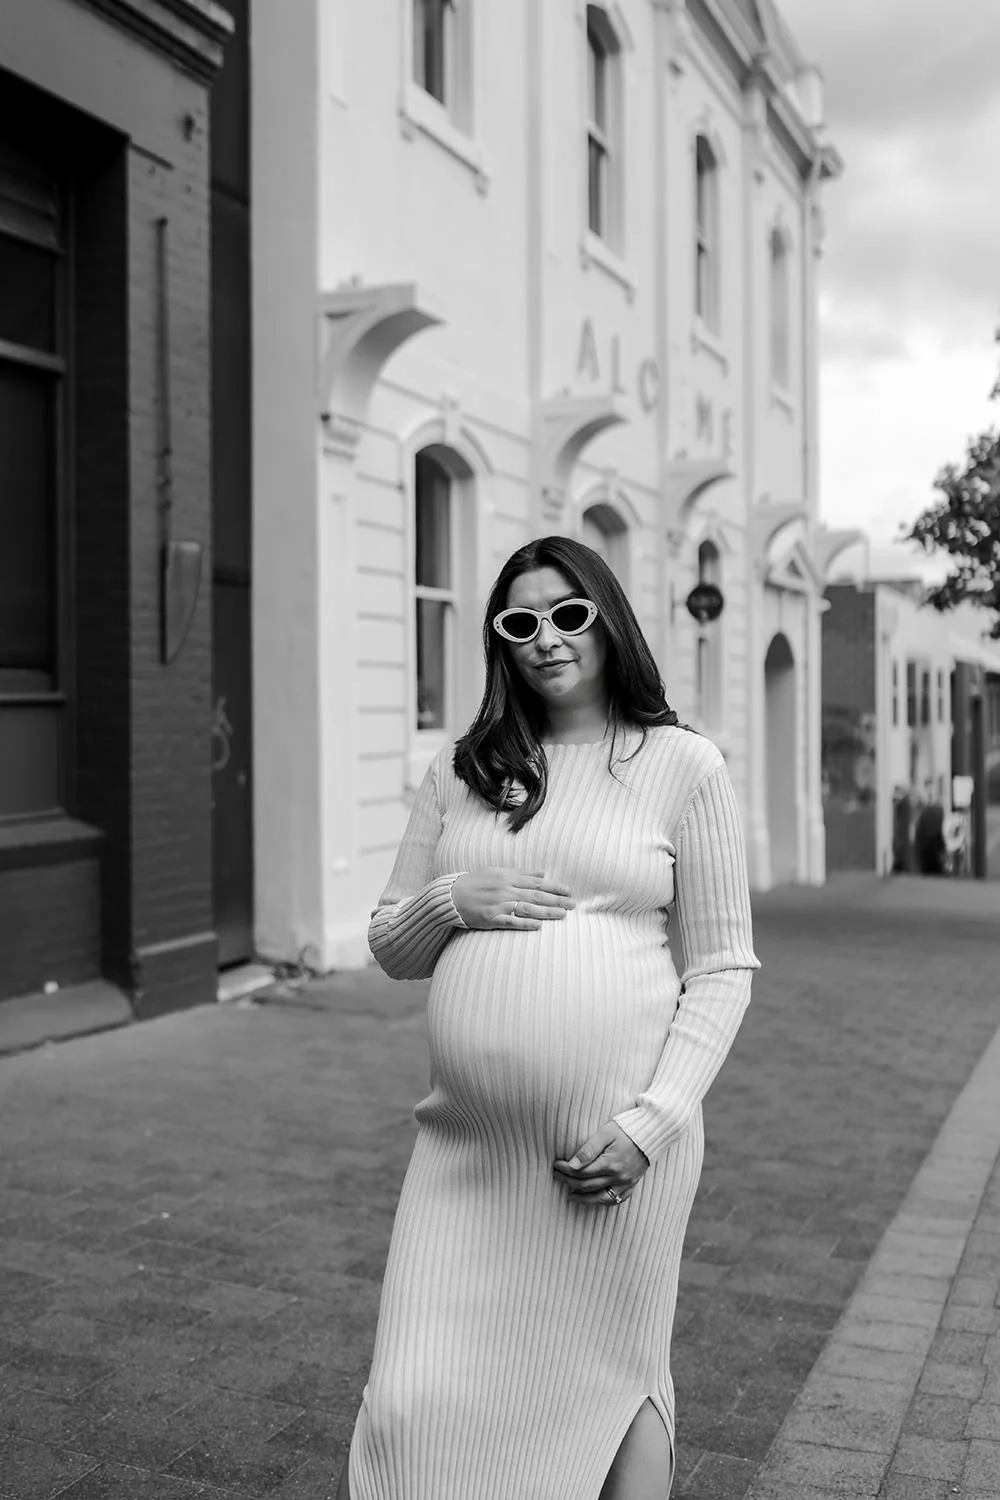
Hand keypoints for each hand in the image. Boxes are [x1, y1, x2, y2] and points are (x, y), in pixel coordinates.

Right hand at [451, 869, 574, 930]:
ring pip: (527, 908)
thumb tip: (542, 873)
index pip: (536, 882)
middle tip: (573, 904)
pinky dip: (525, 924)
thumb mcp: (497, 872)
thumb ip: (521, 873)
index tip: (569, 890)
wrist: (450, 896)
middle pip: (535, 895)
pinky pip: (511, 922)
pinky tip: (538, 926)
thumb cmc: (475, 883)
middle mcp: (505, 889)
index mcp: (507, 877)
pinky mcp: (490, 918)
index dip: (554, 886)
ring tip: (562, 915)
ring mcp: (498, 904)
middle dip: (556, 900)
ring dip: (546, 912)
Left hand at [553, 1122, 649, 1206]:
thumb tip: (572, 1165)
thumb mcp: (606, 1133)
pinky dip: (603, 1202)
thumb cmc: (627, 1128)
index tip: (556, 1165)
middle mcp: (618, 1177)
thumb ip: (589, 1149)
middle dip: (569, 1181)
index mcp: (610, 1164)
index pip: (581, 1172)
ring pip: (601, 1198)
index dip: (566, 1170)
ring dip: (584, 1199)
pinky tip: (594, 1199)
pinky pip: (616, 1200)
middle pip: (588, 1186)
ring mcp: (626, 1183)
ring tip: (570, 1196)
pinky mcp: (633, 1185)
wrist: (653, 1131)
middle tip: (557, 1176)